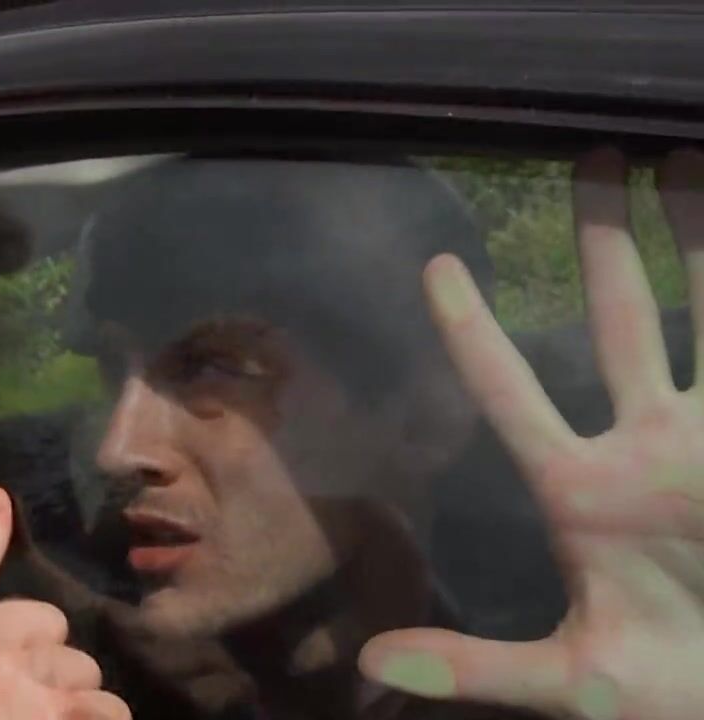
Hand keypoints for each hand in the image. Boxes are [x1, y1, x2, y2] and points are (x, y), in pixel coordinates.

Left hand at [359, 148, 703, 719]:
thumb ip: (476, 666)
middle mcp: (646, 449)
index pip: (511, 394)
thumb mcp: (572, 683)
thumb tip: (375, 666)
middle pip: (618, 322)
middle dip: (609, 243)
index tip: (435, 267)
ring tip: (680, 155)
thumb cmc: (669, 698)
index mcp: (581, 494)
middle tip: (592, 156)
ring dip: (697, 238)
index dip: (473, 332)